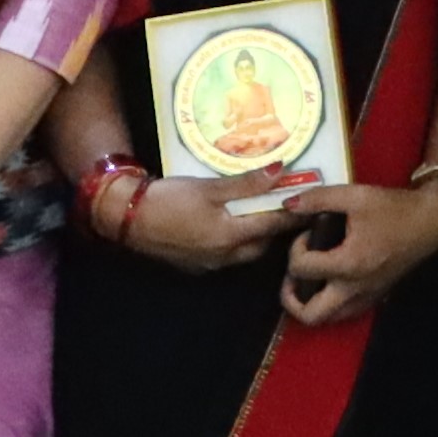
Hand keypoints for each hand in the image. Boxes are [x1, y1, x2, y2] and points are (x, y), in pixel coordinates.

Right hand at [117, 170, 327, 274]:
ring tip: (262, 210)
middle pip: (264, 241)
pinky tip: (232, 224)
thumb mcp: (209, 187)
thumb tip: (280, 170)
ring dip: (258, 233)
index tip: (311, 198)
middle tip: (286, 202)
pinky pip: (229, 254)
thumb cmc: (169, 199)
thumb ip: (246, 183)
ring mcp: (212, 264)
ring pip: (247, 250)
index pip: (275, 223)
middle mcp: (227, 256)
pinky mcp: (198, 265)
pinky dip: (238, 239)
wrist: (126, 219)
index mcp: (232, 236)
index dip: (294, 210)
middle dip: (277, 224)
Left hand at [279, 182, 437, 328]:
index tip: (306, 234)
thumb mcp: (355, 196)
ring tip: (310, 279)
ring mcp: (366, 297)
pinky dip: (331, 303)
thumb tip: (288, 205)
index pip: (301, 268)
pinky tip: (332, 281)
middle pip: (310, 315)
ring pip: (327, 319)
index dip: (294, 249)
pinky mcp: (375, 298)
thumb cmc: (394, 209)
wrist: (431, 222)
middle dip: (291, 299)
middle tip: (293, 276)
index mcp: (348, 264)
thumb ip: (318, 199)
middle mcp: (354, 288)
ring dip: (311, 304)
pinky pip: (345, 313)